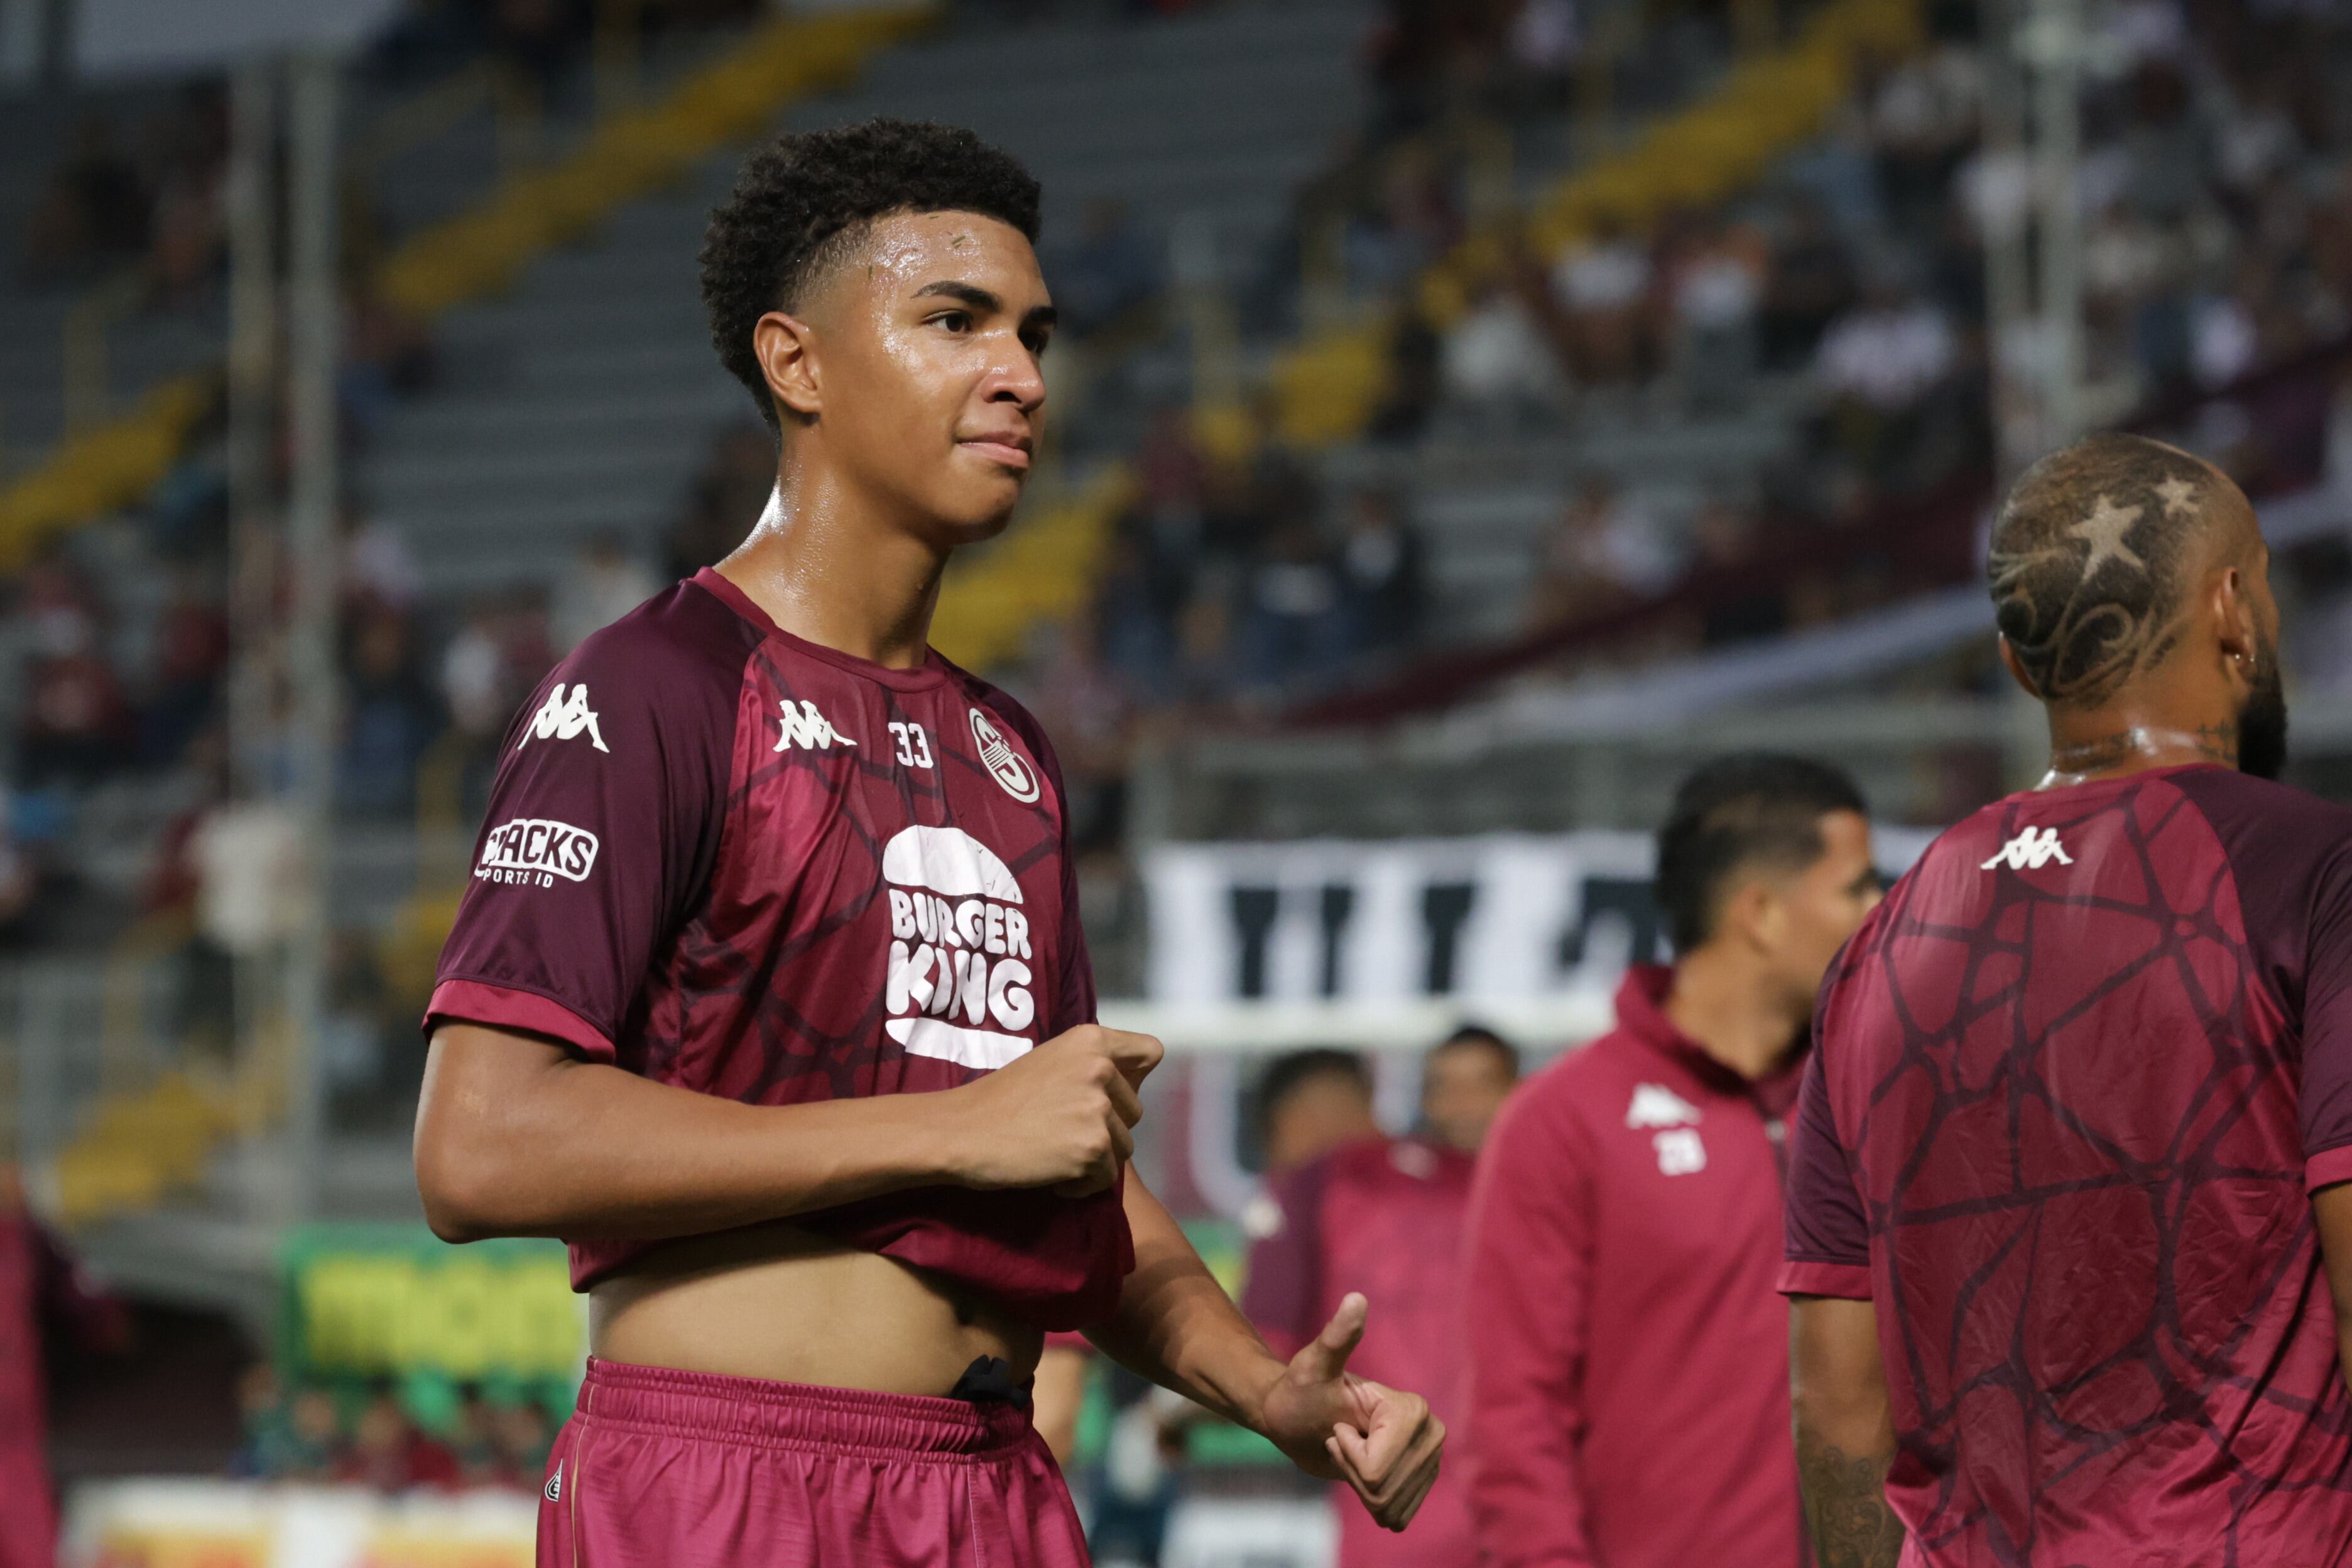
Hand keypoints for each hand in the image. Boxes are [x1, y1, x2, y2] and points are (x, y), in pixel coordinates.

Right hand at [948, 1025, 1162, 1194]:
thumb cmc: (1000, 1101)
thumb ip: (1092, 1066)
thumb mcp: (1051, 1061)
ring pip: (1123, 1147)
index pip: (1151, 1052)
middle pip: (1135, 1111)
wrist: (959, 1132)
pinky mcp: (1093, 1148)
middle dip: (1106, 1128)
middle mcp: (1102, 1068)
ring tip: (1052, 1151)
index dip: (1133, 1079)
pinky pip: (1106, 1178)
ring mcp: (1098, 1108)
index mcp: (1092, 1039)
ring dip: (1093, 1158)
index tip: (1107, 1096)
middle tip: (1060, 1130)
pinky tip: (1049, 1172)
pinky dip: (1080, 1185)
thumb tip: (1133, 1085)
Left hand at [1253, 1293, 1444, 1531]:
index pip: (1377, 1469)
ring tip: (1349, 1452)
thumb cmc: (1301, 1388)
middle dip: (1353, 1473)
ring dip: (1359, 1487)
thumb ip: (1337, 1336)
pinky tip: (1360, 1470)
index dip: (1349, 1455)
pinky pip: (1397, 1517)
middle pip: (1386, 1491)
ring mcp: (1428, 1460)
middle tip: (1341, 1439)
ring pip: (1391, 1508)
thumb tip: (1355, 1299)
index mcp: (1414, 1409)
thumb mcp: (1313, 1365)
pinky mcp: (1419, 1482)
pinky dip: (1371, 1502)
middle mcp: (1431, 1434)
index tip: (1338, 1426)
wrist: (1301, 1415)